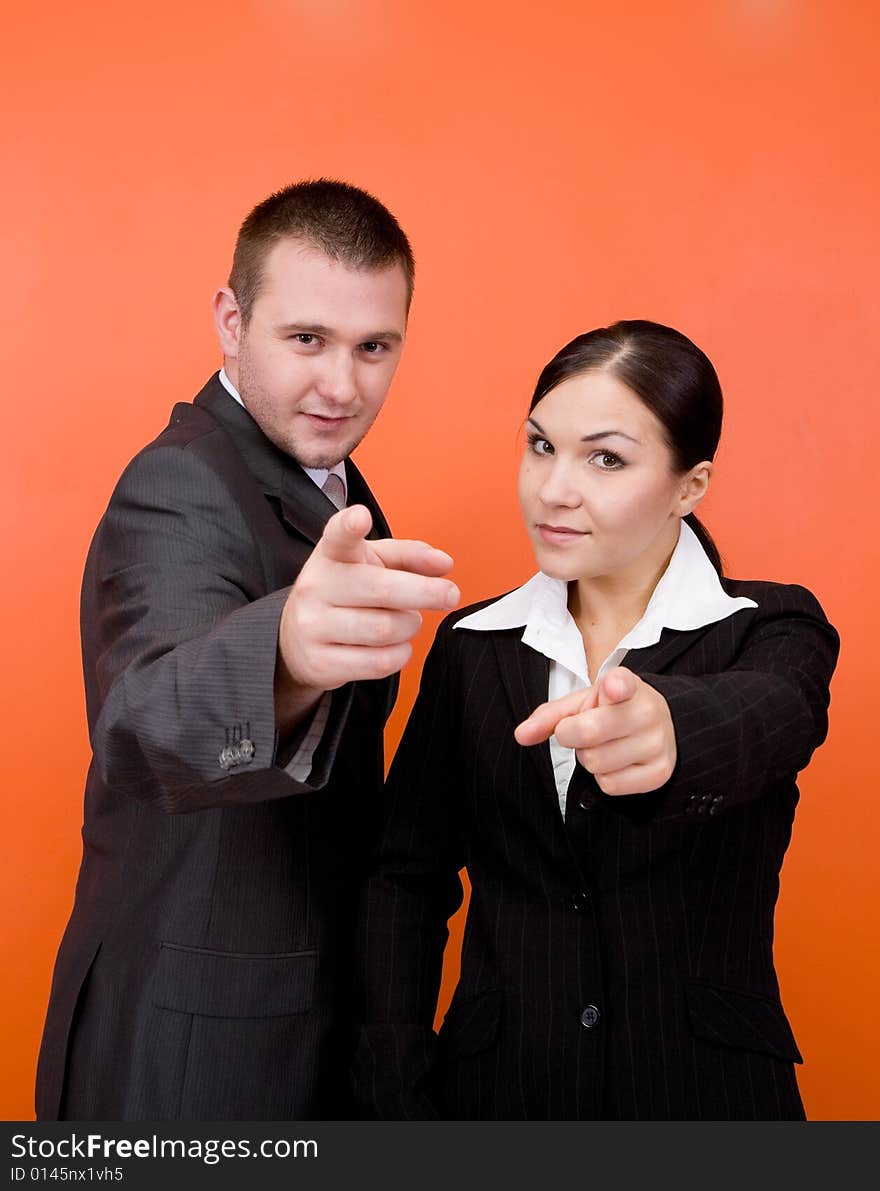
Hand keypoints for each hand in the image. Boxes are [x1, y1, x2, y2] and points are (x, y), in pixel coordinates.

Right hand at [278, 504, 458, 697]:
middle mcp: (316, 587)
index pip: (337, 537)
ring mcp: (313, 626)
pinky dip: (400, 654)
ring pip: (385, 629)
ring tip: (405, 621)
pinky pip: (380, 662)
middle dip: (425, 592)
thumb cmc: (346, 593)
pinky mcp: (320, 663)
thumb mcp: (373, 563)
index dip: (349, 526)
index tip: (360, 517)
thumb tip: (443, 564)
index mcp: (331, 555)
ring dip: (409, 626)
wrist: (297, 638)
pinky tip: (393, 645)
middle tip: (449, 594)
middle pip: (381, 590)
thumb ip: (409, 556)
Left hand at [514, 666, 676, 794]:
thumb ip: (550, 716)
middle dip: (574, 735)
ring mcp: (658, 744)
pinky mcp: (659, 773)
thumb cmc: (612, 711)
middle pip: (588, 734)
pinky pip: (610, 785)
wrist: (658, 725)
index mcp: (626, 686)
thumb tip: (521, 735)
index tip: (613, 688)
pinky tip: (617, 760)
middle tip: (585, 728)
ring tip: (606, 743)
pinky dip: (604, 777)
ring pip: (596, 764)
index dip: (614, 687)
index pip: (622, 684)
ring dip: (589, 758)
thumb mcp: (582, 703)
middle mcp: (648, 712)